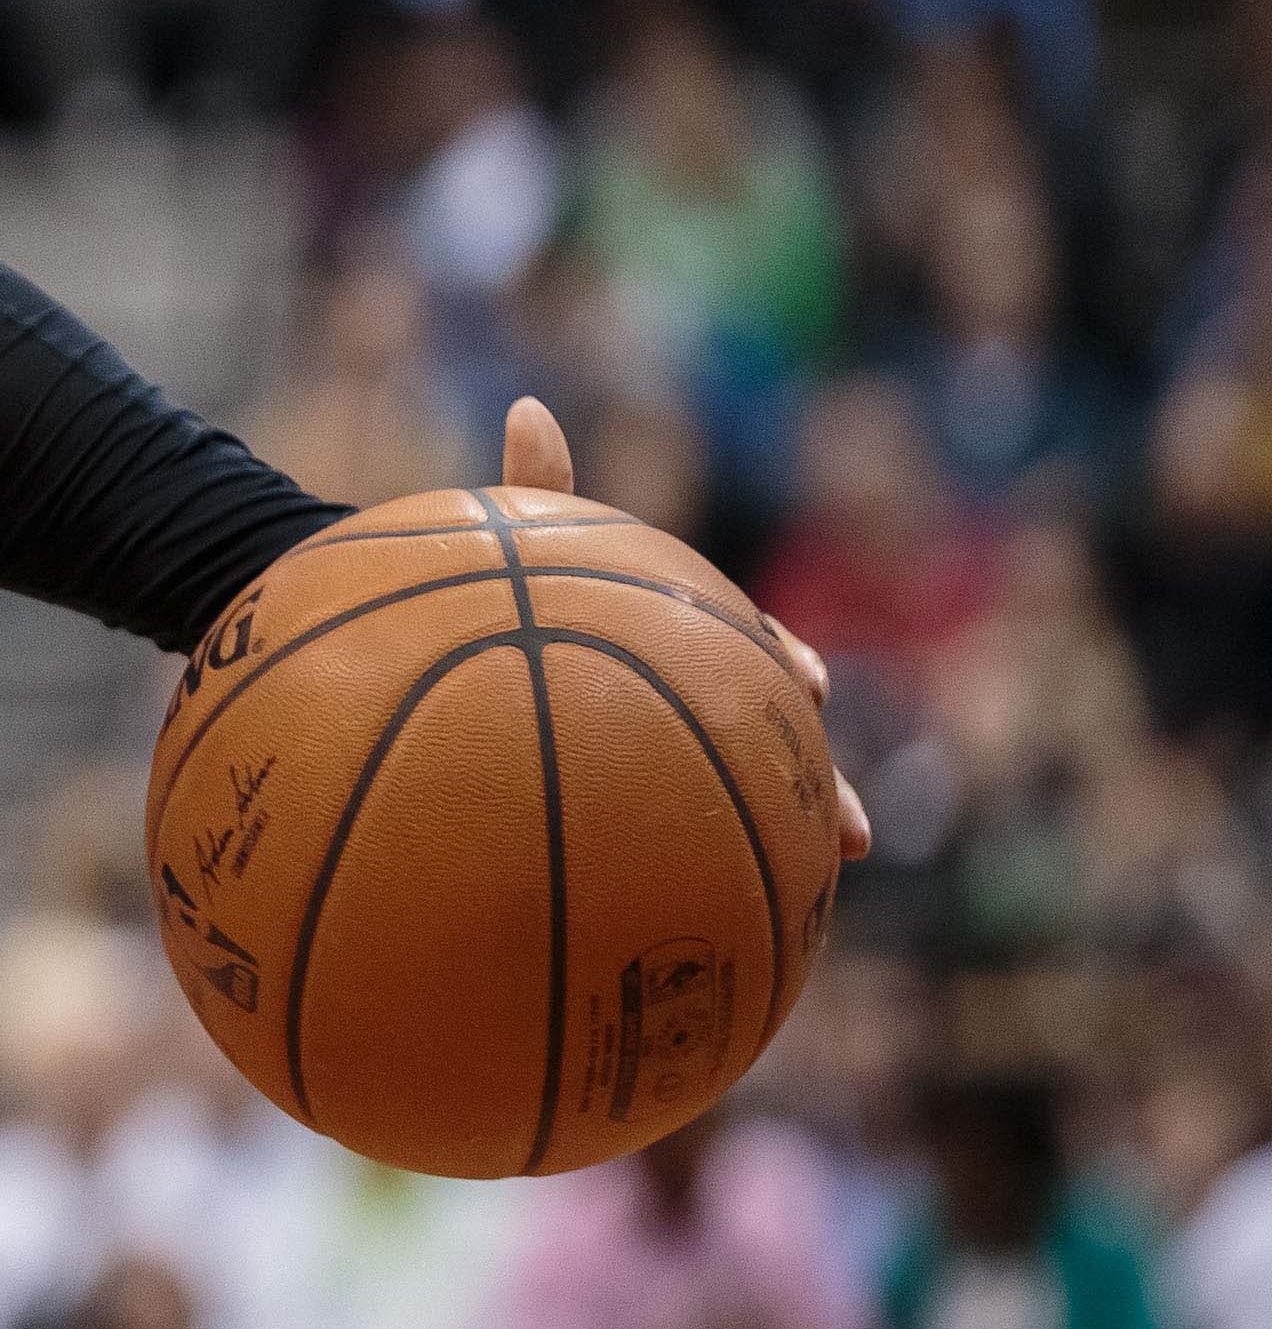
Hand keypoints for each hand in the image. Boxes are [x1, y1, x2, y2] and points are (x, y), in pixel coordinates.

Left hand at [502, 397, 869, 860]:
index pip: (753, 643)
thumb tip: (527, 406)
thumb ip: (538, 490)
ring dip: (797, 835)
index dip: (781, 661)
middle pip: (775, 738)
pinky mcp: (650, 804)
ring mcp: (679, 753)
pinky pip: (686, 840)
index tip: (805, 679)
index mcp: (690, 633)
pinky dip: (711, 872)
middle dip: (820, 778)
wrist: (478, 664)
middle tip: (851, 822)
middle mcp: (702, 694)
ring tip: (831, 872)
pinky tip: (729, 922)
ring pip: (752, 798)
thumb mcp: (525, 545)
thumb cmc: (511, 598)